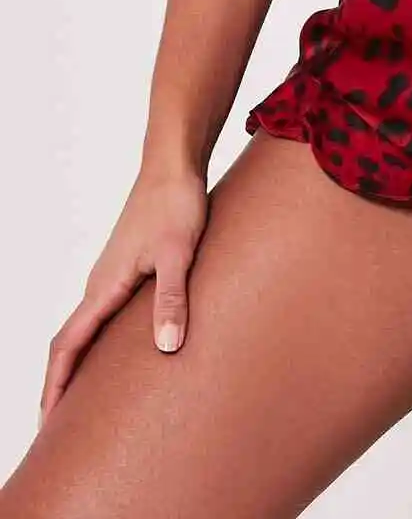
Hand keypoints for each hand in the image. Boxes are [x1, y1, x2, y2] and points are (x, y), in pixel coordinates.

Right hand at [39, 161, 208, 429]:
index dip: (56, 385)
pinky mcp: (128, 268)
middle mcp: (101, 284)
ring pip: (86, 330)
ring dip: (79, 366)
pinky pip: (103, 315)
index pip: (68, 345)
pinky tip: (119, 355)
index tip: (47, 423)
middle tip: (59, 430)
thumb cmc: (175, 205)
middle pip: (70, 344)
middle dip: (61, 387)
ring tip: (85, 404)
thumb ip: (172, 298)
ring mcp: (112, 276)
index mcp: (104, 286)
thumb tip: (166, 346)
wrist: (174, 165)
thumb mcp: (179, 253)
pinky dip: (99, 344)